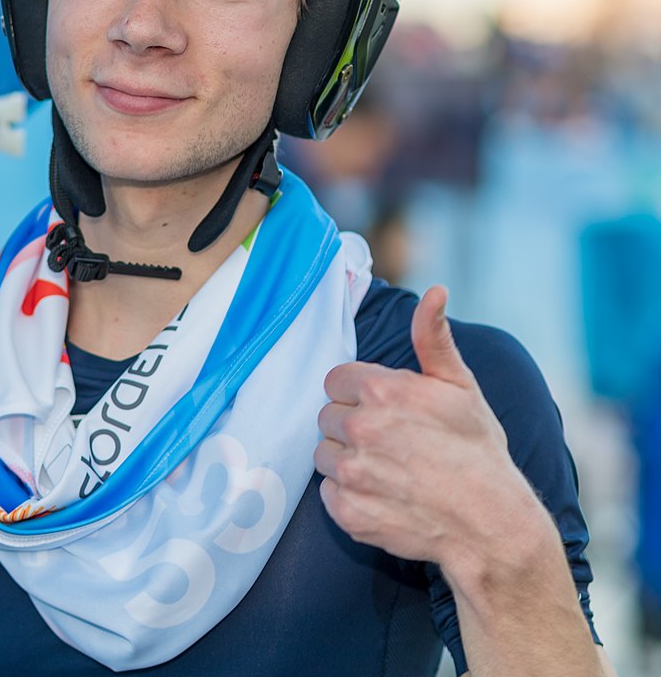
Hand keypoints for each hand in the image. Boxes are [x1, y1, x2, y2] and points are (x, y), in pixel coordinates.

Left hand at [314, 286, 540, 570]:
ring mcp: (352, 473)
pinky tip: (382, 495)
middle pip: (327, 416)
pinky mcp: (348, 512)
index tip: (384, 408)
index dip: (358, 393)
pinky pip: (328, 493)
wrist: (492, 525)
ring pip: (323, 455)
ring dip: (346, 459)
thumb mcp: (460, 386)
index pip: (335, 381)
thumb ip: (433, 337)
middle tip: (390, 441)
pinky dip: (348, 496)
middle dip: (352, 424)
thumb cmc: (477, 450)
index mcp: (381, 392)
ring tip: (387, 468)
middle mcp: (360, 429)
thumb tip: (435, 290)